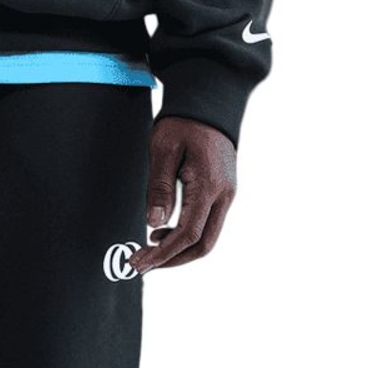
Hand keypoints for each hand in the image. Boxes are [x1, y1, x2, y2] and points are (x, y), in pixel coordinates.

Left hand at [133, 115, 237, 271]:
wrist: (208, 104)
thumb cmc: (183, 123)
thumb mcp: (163, 150)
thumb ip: (159, 188)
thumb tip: (154, 224)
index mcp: (209, 186)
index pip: (188, 234)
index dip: (163, 254)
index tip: (140, 261)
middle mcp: (224, 195)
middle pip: (203, 245)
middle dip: (173, 259)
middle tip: (143, 262)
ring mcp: (227, 194)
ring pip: (208, 237)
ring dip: (180, 249)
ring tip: (150, 246)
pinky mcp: (223, 192)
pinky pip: (208, 223)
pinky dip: (187, 235)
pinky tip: (165, 230)